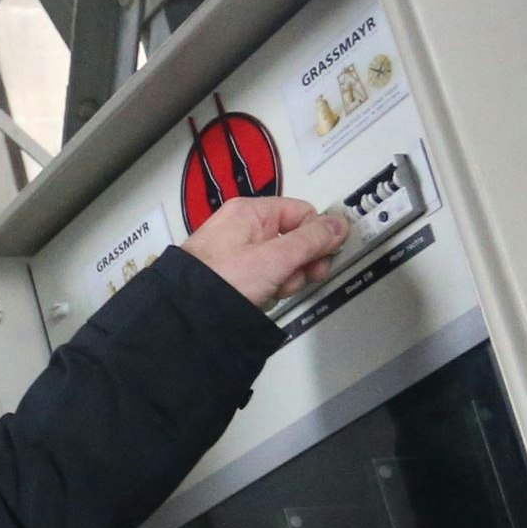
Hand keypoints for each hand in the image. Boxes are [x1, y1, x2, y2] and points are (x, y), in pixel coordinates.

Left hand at [180, 194, 350, 309]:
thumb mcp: (274, 259)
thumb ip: (311, 241)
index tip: (321, 261)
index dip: (318, 238)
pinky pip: (264, 275)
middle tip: (292, 280)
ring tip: (269, 291)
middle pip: (294, 238)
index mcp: (251, 212)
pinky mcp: (233, 273)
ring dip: (284, 279)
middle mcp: (244, 226)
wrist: (185, 316)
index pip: (302, 213)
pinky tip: (259, 298)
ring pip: (281, 261)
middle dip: (299, 264)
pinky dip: (267, 288)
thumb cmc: (225, 281)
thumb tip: (340, 224)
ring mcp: (237, 251)